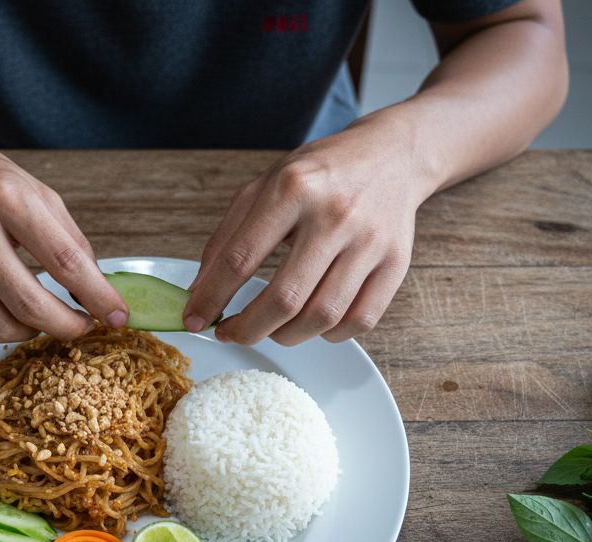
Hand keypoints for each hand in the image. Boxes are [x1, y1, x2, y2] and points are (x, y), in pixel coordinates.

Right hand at [0, 125, 126, 342]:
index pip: (64, 262)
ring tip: (40, 313)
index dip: (99, 297)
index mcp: (5, 198)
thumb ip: (70, 239)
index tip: (119, 317)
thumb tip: (98, 292)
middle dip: (68, 327)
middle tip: (81, 325)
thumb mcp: (34, 190)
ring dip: (32, 331)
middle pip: (30, 306)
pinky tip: (2, 309)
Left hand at [182, 114, 434, 344]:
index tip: (194, 320)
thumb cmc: (321, 174)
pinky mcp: (396, 263)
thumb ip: (228, 236)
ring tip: (271, 329)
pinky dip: (330, 334)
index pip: (241, 258)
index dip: (212, 298)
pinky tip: (313, 323)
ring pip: (322, 316)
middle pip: (284, 298)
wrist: (391, 155)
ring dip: (286, 336)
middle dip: (248, 329)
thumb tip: (200, 291)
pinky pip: (360, 321)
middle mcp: (334, 215)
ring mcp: (370, 242)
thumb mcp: (265, 186)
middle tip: (232, 334)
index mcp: (293, 189)